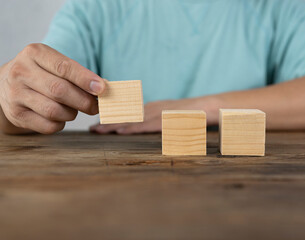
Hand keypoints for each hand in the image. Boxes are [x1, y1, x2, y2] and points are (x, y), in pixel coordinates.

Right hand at [0, 43, 104, 133]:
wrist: (6, 83)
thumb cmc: (42, 73)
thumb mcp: (55, 64)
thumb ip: (77, 74)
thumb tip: (103, 88)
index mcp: (35, 53)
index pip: (64, 67)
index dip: (85, 79)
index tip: (102, 89)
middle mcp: (21, 72)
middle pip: (60, 91)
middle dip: (84, 101)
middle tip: (96, 106)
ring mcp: (16, 94)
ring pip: (54, 111)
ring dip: (71, 113)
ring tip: (73, 109)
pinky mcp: (16, 114)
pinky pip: (48, 126)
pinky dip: (61, 124)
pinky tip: (60, 117)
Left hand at [90, 97, 219, 134]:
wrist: (210, 106)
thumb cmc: (193, 114)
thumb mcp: (174, 117)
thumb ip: (161, 121)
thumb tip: (148, 128)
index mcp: (154, 108)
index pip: (130, 114)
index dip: (114, 119)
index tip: (99, 124)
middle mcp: (153, 108)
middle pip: (128, 116)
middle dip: (109, 122)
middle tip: (91, 129)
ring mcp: (159, 113)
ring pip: (134, 119)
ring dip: (115, 125)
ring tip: (98, 130)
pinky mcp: (166, 119)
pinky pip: (147, 124)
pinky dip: (133, 128)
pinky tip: (121, 132)